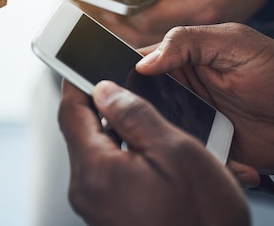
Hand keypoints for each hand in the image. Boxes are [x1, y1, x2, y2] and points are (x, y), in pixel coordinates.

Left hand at [59, 80, 249, 225]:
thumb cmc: (202, 218)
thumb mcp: (176, 152)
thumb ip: (135, 115)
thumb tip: (104, 91)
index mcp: (95, 171)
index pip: (70, 113)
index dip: (76, 83)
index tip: (81, 62)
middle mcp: (87, 192)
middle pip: (83, 133)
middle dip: (103, 108)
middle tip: (127, 88)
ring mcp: (97, 208)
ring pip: (98, 154)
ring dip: (118, 133)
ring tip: (149, 122)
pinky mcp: (110, 218)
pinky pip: (110, 175)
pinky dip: (125, 157)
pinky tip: (153, 154)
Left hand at [86, 0, 273, 46]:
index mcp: (200, 7)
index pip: (149, 17)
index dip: (120, 11)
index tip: (97, 3)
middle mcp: (198, 28)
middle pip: (147, 36)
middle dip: (117, 26)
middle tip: (89, 17)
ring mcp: (198, 36)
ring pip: (153, 41)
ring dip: (126, 31)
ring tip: (97, 19)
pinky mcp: (195, 34)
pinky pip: (163, 37)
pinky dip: (141, 29)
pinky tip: (123, 19)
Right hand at [136, 23, 273, 184]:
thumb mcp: (236, 43)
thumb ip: (189, 42)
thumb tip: (144, 60)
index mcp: (184, 59)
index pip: (140, 61)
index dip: (126, 71)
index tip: (119, 85)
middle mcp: (181, 90)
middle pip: (142, 100)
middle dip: (140, 110)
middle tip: (153, 115)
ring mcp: (191, 119)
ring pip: (159, 128)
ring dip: (167, 136)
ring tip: (189, 135)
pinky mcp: (203, 146)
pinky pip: (185, 153)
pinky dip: (194, 158)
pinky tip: (215, 156)